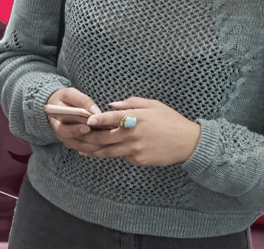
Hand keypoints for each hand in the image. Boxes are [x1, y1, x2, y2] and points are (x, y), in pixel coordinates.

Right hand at [45, 86, 109, 155]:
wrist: (59, 106)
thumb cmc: (64, 99)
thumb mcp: (70, 94)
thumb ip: (82, 101)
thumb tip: (95, 111)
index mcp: (57, 123)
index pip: (64, 131)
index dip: (75, 130)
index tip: (87, 127)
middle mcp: (62, 135)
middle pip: (76, 142)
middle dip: (92, 139)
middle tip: (105, 133)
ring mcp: (69, 141)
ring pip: (84, 147)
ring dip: (97, 144)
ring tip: (110, 136)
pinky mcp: (77, 143)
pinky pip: (88, 148)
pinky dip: (98, 146)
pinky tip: (108, 140)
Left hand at [77, 97, 202, 166]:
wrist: (187, 142)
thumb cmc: (170, 120)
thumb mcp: (152, 105)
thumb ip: (130, 103)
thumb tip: (111, 105)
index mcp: (136, 119)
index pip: (112, 118)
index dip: (98, 119)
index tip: (86, 121)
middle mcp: (133, 135)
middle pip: (104, 138)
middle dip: (88, 138)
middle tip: (76, 137)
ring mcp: (135, 150)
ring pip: (109, 152)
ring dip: (93, 151)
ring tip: (81, 149)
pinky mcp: (139, 160)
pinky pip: (122, 156)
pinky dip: (115, 153)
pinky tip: (107, 150)